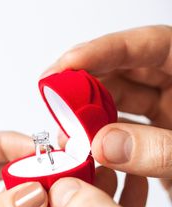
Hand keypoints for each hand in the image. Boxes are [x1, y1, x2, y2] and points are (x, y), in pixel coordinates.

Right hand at [43, 25, 171, 196]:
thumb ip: (159, 151)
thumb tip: (105, 145)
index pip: (151, 47)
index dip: (105, 51)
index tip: (67, 65)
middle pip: (126, 73)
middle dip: (86, 84)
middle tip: (54, 99)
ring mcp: (165, 118)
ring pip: (118, 103)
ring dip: (89, 115)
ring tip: (66, 129)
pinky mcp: (152, 143)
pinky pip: (120, 132)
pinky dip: (99, 139)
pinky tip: (84, 148)